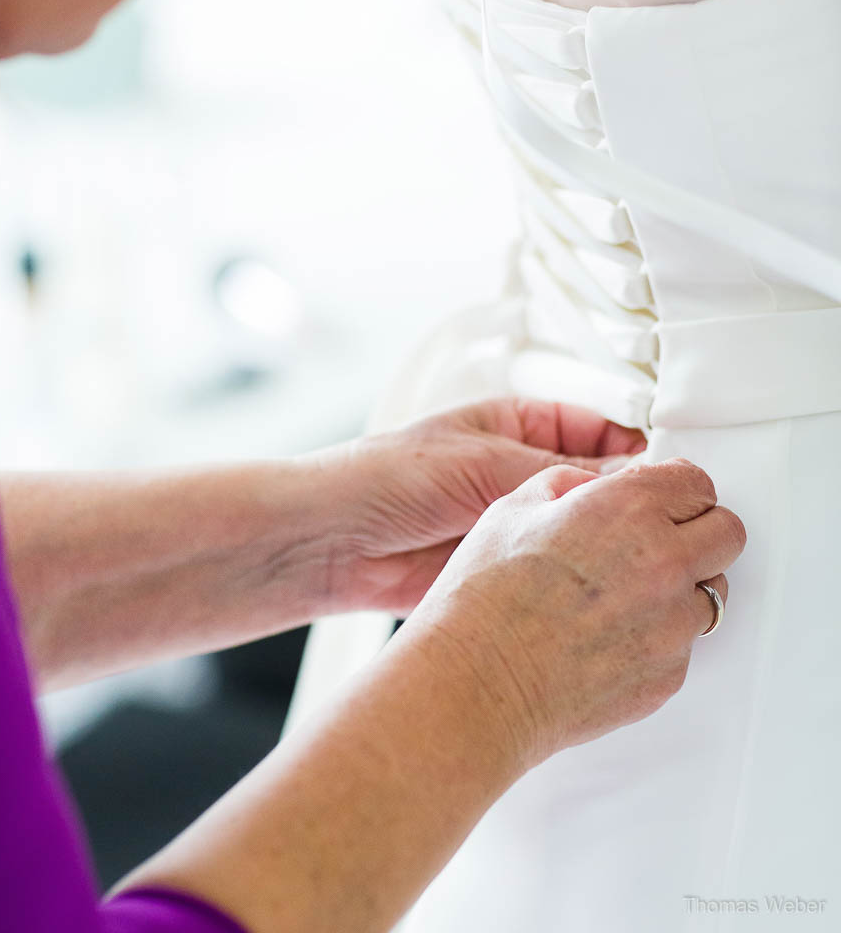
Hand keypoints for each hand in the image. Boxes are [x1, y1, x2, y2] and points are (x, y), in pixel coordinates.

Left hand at [317, 398, 646, 613]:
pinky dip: (585, 578)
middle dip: (631, 503)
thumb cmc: (387, 477)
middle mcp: (520, 471)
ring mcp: (516, 520)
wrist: (333, 540)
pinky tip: (614, 586)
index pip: (599, 429)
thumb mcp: (484, 461)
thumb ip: (562, 471)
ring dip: (611, 545)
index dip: (638, 449)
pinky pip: (559, 570)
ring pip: (585, 532)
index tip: (678, 472)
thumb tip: (633, 478)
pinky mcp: (505, 566)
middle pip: (599, 485)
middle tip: (674, 522)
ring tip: (653, 557)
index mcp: (517, 425)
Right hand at [404, 458, 743, 765]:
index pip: (695, 482)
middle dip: (698, 530)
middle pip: (728, 532)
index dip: (674, 488)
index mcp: (626, 510)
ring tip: (625, 596)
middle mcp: (663, 562)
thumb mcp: (508, 513)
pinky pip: (684, 645)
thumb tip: (587, 488)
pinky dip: (657, 638)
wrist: (476, 683)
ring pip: (715, 593)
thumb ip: (563, 486)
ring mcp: (673, 623)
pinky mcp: (670, 674)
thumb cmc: (481, 604)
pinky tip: (607, 637)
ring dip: (683, 587)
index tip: (663, 497)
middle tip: (660, 540)